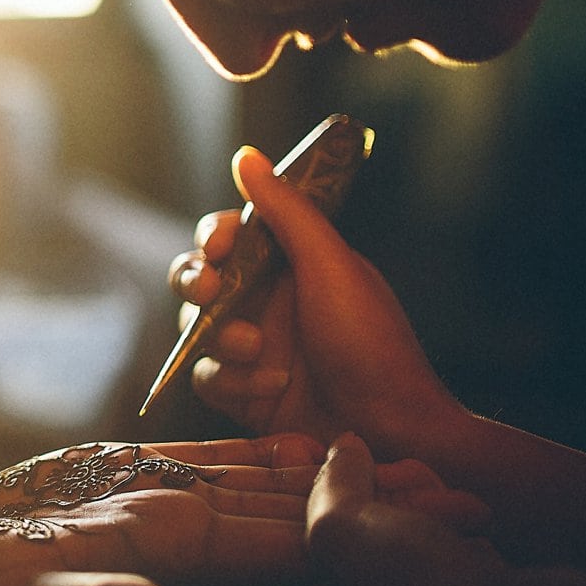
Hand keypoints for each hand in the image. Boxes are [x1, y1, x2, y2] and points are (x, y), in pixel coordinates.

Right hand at [166, 146, 465, 453]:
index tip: (219, 246)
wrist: (391, 430)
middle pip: (198, 277)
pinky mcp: (244, 393)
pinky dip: (231, 380)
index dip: (215, 236)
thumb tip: (247, 155)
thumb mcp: (330, 266)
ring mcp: (253, 349)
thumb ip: (285, 210)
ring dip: (219, 336)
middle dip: (194, 281)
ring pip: (195, 328)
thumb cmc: (372, 342)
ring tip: (254, 348)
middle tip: (208, 290)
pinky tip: (270, 387)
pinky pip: (207, 377)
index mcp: (290, 265)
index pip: (231, 234)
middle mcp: (267, 303)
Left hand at [289, 434, 585, 585]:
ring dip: (421, 498)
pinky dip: (454, 513)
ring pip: (397, 516)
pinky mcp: (461, 583)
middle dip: (373, 488)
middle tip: (404, 482)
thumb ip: (327, 486)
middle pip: (346, 519)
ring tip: (458, 511)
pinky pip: (440, 528)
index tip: (306, 447)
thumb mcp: (342, 534)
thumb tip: (341, 448)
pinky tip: (475, 519)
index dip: (298, 486)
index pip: (289, 535)